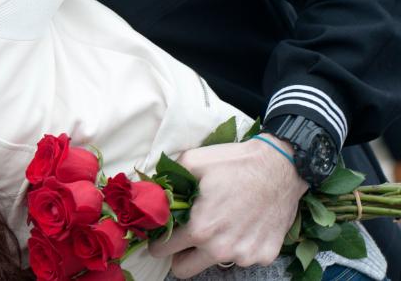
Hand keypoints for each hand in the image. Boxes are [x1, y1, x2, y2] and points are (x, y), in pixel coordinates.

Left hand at [149, 136, 308, 276]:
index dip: (158, 241)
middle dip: (179, 256)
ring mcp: (245, 255)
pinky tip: (243, 223)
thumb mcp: (192, 161)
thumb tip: (150, 190)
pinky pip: (243, 257)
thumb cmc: (234, 162)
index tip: (160, 236)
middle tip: (184, 238)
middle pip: (185, 270)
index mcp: (200, 229)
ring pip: (215, 263)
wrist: (281, 166)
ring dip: (212, 249)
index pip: (164, 250)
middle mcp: (221, 248)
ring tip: (221, 223)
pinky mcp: (265, 255)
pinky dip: (239, 245)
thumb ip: (168, 179)